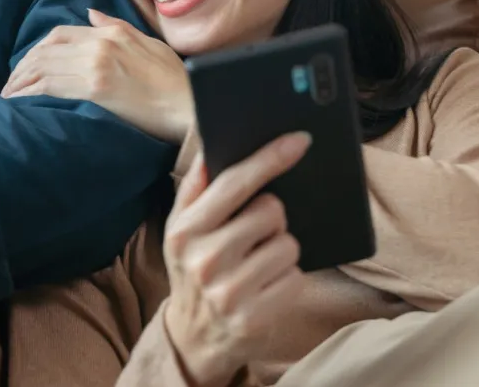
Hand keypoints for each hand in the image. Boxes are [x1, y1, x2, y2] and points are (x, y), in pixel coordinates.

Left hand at [2, 9, 192, 141]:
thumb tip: (91, 14)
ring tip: (9, 96)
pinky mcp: (95, 89)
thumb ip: (116, 26)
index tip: (28, 66)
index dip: (38, 50)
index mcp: (112, 33)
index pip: (61, 33)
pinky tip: (19, 103)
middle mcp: (100, 44)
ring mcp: (96, 65)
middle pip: (46, 50)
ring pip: (43, 67)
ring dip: (20, 81)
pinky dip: (29, 93)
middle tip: (11, 84)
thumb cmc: (176, 81)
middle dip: (23, 67)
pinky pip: (50, 87)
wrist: (192, 107)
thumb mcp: (149, 44)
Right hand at [160, 133, 311, 386]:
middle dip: (271, 218)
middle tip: (255, 234)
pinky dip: (287, 278)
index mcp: (186, 230)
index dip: (270, 158)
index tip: (298, 141)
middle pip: (271, 211)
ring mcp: (230, 292)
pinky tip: (267, 285)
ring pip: (289, 245)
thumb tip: (210, 146)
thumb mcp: (180, 228)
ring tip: (258, 263)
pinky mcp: (255, 317)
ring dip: (281, 250)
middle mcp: (205, 260)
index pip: (235, 183)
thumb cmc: (192, 268)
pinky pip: (296, 277)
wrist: (193, 337)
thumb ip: (195, 186)